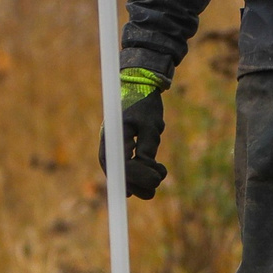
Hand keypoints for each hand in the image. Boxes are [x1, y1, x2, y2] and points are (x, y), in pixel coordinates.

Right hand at [100, 67, 170, 198]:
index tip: (156, 179)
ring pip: (125, 177)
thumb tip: (147, 167)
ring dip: (144, 180)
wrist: (139, 89)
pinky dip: (143, 175)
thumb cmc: (144, 104)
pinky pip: (129, 171)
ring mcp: (115, 151)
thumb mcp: (150, 124)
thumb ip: (147, 146)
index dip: (137, 177)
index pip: (121, 166)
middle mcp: (110, 147)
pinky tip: (158, 170)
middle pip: (120, 176)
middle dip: (141, 183)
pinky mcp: (122, 152)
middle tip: (160, 177)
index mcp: (114, 138)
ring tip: (162, 171)